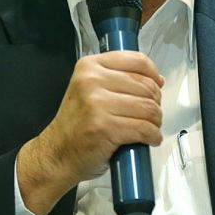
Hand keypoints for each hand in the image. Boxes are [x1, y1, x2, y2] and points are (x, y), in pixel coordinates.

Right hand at [17, 51, 163, 214]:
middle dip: (155, 102)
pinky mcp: (105, 128)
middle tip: (151, 114)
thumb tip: (156, 80)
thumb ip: (119, 79)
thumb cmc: (76, 125)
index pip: (137, 60)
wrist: (57, 154)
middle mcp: (92, 81)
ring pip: (149, 108)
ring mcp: (97, 104)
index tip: (156, 86)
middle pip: (146, 86)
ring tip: (149, 127)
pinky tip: (149, 138)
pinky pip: (144, 129)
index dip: (153, 74)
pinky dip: (152, 136)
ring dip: (156, 121)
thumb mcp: (90, 89)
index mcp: (89, 66)